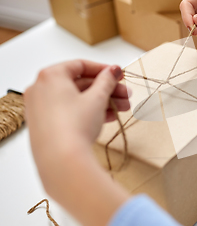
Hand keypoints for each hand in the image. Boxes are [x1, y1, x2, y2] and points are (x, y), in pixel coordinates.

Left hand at [25, 60, 130, 225]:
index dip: (103, 70)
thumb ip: (107, 80)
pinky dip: (88, 112)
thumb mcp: (97, 98)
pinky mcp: (45, 126)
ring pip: (76, 99)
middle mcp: (41, 89)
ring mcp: (41, 109)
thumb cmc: (75, 125)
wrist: (62, 161)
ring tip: (122, 109)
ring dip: (101, 102)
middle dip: (106, 90)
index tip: (119, 75)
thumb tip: (113, 70)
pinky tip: (109, 117)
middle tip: (126, 95)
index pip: (80, 65)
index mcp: (51, 76)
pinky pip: (69, 112)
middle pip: (80, 83)